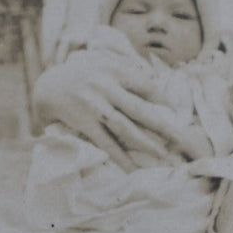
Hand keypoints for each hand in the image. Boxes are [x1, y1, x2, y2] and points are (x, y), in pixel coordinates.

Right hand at [33, 54, 212, 167]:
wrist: (47, 85)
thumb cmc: (81, 73)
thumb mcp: (103, 62)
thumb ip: (126, 69)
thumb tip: (154, 80)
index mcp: (114, 70)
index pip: (147, 86)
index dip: (164, 100)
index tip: (177, 113)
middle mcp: (106, 87)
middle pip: (142, 110)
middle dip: (165, 126)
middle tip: (185, 140)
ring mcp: (95, 106)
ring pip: (127, 129)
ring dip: (147, 145)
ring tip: (165, 158)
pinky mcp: (84, 123)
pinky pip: (106, 144)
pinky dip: (121, 158)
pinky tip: (134, 171)